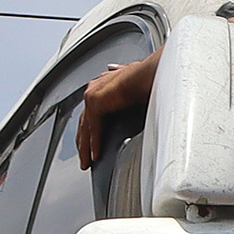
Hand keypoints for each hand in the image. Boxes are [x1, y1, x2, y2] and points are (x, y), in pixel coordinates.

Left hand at [73, 53, 158, 167]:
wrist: (149, 75)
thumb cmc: (149, 78)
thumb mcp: (135, 82)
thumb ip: (125, 81)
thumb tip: (118, 71)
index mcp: (104, 84)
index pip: (92, 110)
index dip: (90, 127)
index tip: (89, 140)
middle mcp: (95, 88)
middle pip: (84, 121)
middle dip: (83, 141)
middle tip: (84, 157)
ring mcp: (93, 95)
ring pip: (85, 126)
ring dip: (86, 146)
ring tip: (87, 162)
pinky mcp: (95, 102)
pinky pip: (93, 128)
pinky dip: (94, 143)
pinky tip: (96, 155)